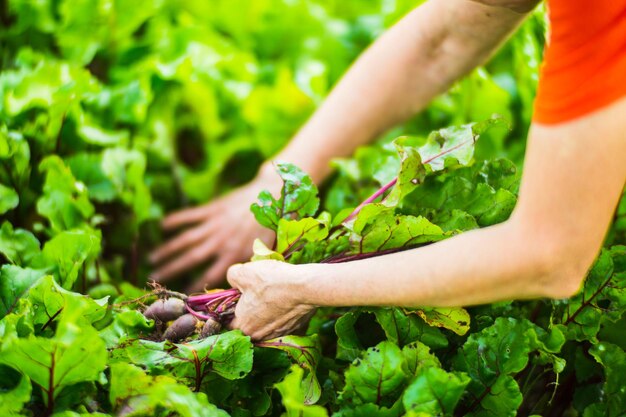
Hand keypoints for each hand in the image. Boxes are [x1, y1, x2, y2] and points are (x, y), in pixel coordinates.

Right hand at [150, 173, 277, 291]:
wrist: (273, 194)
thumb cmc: (271, 226)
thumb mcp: (264, 251)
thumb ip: (249, 267)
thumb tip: (240, 285)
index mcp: (235, 254)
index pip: (210, 275)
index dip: (195, 286)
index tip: (181, 295)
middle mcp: (222, 240)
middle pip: (191, 258)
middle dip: (171, 269)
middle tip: (153, 278)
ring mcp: (215, 224)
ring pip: (186, 239)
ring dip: (167, 249)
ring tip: (151, 259)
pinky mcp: (212, 208)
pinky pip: (190, 215)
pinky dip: (175, 220)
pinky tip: (161, 225)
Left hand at [227, 260, 315, 340]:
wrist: (305, 287)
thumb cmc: (271, 281)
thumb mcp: (244, 272)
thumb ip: (232, 277)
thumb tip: (233, 280)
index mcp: (243, 326)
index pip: (229, 323)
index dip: (231, 308)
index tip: (238, 296)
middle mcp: (259, 335)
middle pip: (249, 323)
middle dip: (251, 309)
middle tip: (257, 292)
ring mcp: (279, 333)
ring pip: (267, 323)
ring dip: (268, 311)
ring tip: (274, 293)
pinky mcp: (295, 328)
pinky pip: (284, 321)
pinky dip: (283, 311)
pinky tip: (286, 298)